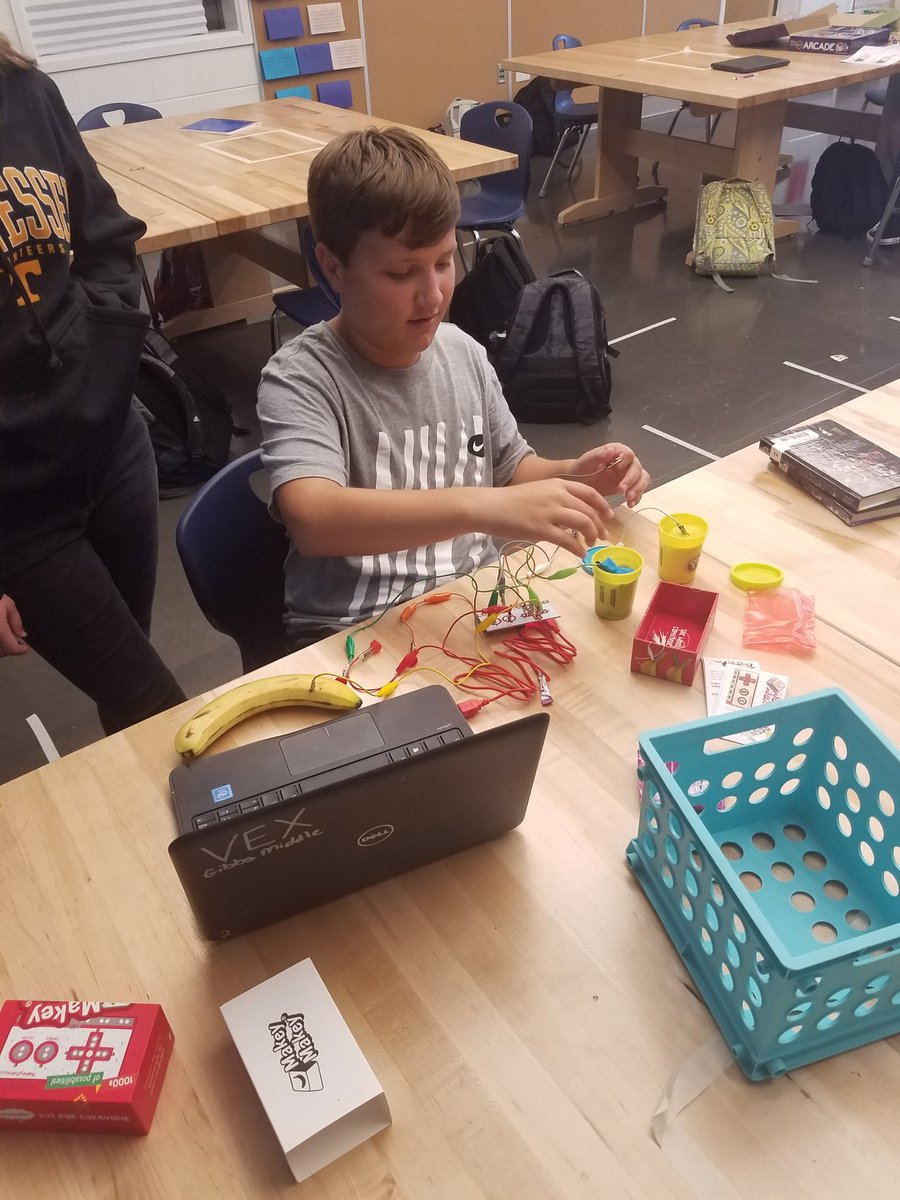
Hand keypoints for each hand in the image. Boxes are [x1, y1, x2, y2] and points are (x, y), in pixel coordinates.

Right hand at [0, 594, 28, 656]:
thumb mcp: (7, 604)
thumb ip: (16, 621)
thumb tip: (21, 634)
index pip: (13, 649)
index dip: (22, 649)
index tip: (26, 646)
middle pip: (2, 653)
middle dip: (10, 649)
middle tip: (16, 641)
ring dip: (1, 648)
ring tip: (5, 637)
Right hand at [483, 478, 614, 557]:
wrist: (489, 506)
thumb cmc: (510, 501)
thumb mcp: (538, 492)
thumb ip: (556, 500)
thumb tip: (570, 517)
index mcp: (558, 484)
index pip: (590, 493)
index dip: (602, 506)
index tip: (609, 517)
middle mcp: (558, 496)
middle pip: (589, 511)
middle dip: (599, 526)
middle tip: (602, 537)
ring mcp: (550, 512)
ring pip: (583, 524)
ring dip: (591, 536)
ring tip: (591, 545)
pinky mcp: (541, 529)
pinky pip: (567, 540)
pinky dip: (577, 548)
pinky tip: (580, 554)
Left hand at [564, 443, 649, 507]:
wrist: (580, 481)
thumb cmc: (582, 469)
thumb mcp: (586, 462)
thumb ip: (597, 455)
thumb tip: (611, 450)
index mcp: (617, 451)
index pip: (628, 454)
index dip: (625, 463)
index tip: (617, 471)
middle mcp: (626, 461)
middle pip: (637, 468)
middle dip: (632, 480)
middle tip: (622, 491)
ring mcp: (629, 473)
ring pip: (642, 478)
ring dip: (638, 489)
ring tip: (628, 499)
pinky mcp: (630, 485)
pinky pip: (639, 490)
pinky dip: (637, 497)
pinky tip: (630, 504)